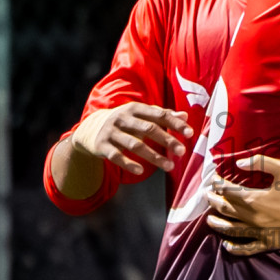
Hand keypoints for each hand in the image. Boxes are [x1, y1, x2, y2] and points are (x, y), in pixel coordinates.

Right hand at [72, 103, 193, 174]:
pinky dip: (129, 164)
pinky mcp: (102, 146)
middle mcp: (122, 118)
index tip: (190, 133)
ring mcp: (111, 132)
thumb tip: (185, 116)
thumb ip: (162, 115)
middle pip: (148, 128)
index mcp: (135, 108)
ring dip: (153, 156)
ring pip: (135, 144)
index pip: (159, 114)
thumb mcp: (140, 115)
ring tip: (169, 166)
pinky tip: (141, 171)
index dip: (174, 123)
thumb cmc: (124, 122)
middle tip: (183, 151)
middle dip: (167, 140)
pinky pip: (116, 156)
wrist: (90, 128)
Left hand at [204, 155, 279, 254]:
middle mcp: (253, 217)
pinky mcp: (268, 243)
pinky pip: (247, 249)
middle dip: (214, 202)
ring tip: (209, 219)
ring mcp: (260, 233)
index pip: (228, 191)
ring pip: (231, 230)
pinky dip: (234, 248)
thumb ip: (259, 163)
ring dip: (218, 224)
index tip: (214, 180)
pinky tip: (227, 246)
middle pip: (226, 210)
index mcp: (255, 199)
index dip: (219, 185)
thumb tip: (238, 163)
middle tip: (208, 196)